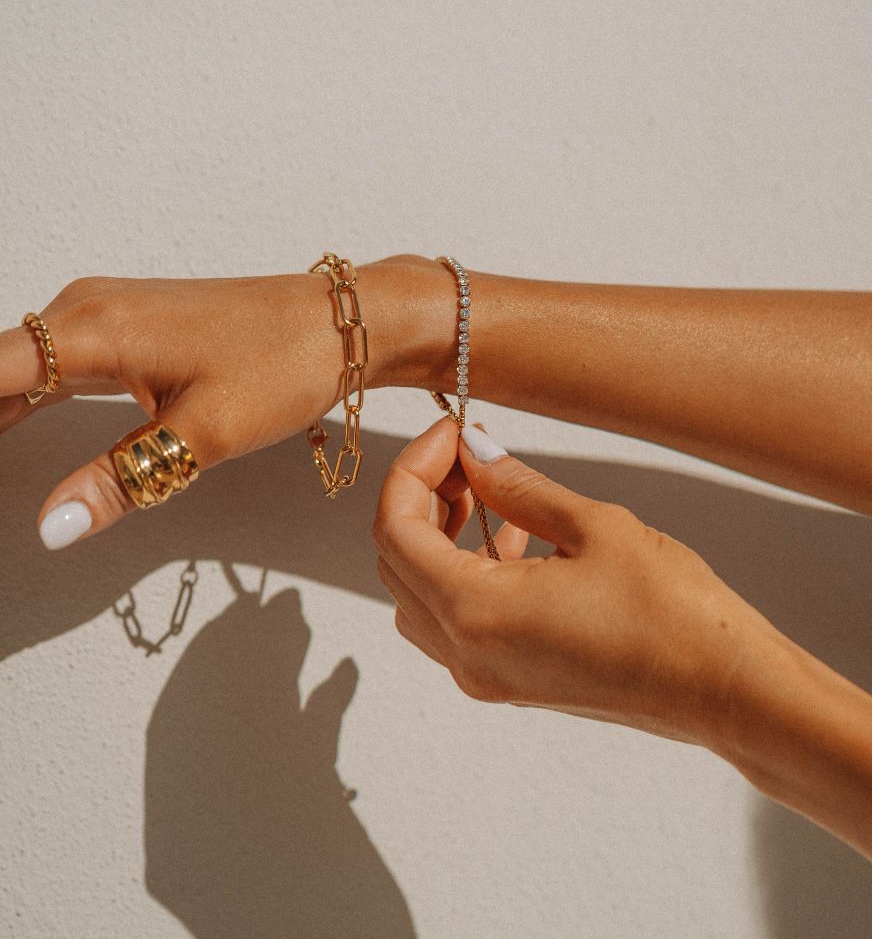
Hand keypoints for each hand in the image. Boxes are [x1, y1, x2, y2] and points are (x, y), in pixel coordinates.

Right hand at [0, 257, 444, 561]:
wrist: (341, 323)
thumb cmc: (285, 363)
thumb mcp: (205, 431)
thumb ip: (122, 477)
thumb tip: (49, 527)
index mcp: (93, 327)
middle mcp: (82, 315)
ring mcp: (99, 323)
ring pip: (3, 388)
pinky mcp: (119, 340)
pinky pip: (38, 381)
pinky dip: (3, 423)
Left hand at [371, 416, 780, 750]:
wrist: (727, 692)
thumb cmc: (673, 612)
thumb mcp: (592, 526)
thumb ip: (517, 486)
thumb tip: (472, 452)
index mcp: (475, 613)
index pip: (395, 528)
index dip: (413, 469)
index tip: (449, 431)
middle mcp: (464, 654)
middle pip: (395, 562)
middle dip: (419, 497)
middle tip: (464, 455)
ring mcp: (483, 675)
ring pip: (417, 595)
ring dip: (436, 536)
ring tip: (486, 492)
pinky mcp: (508, 682)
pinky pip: (453, 622)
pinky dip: (460, 573)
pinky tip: (511, 541)